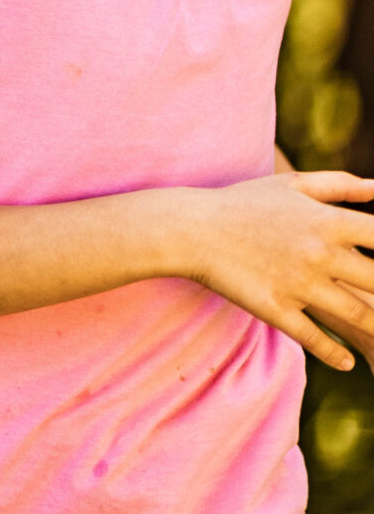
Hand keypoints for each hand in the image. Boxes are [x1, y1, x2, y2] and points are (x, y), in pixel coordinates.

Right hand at [185, 171, 373, 368]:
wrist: (190, 228)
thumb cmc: (243, 203)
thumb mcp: (292, 185)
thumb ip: (341, 185)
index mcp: (328, 221)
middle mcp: (320, 253)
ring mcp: (299, 283)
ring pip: (358, 316)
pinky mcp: (276, 308)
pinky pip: (316, 339)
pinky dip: (336, 355)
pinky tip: (346, 362)